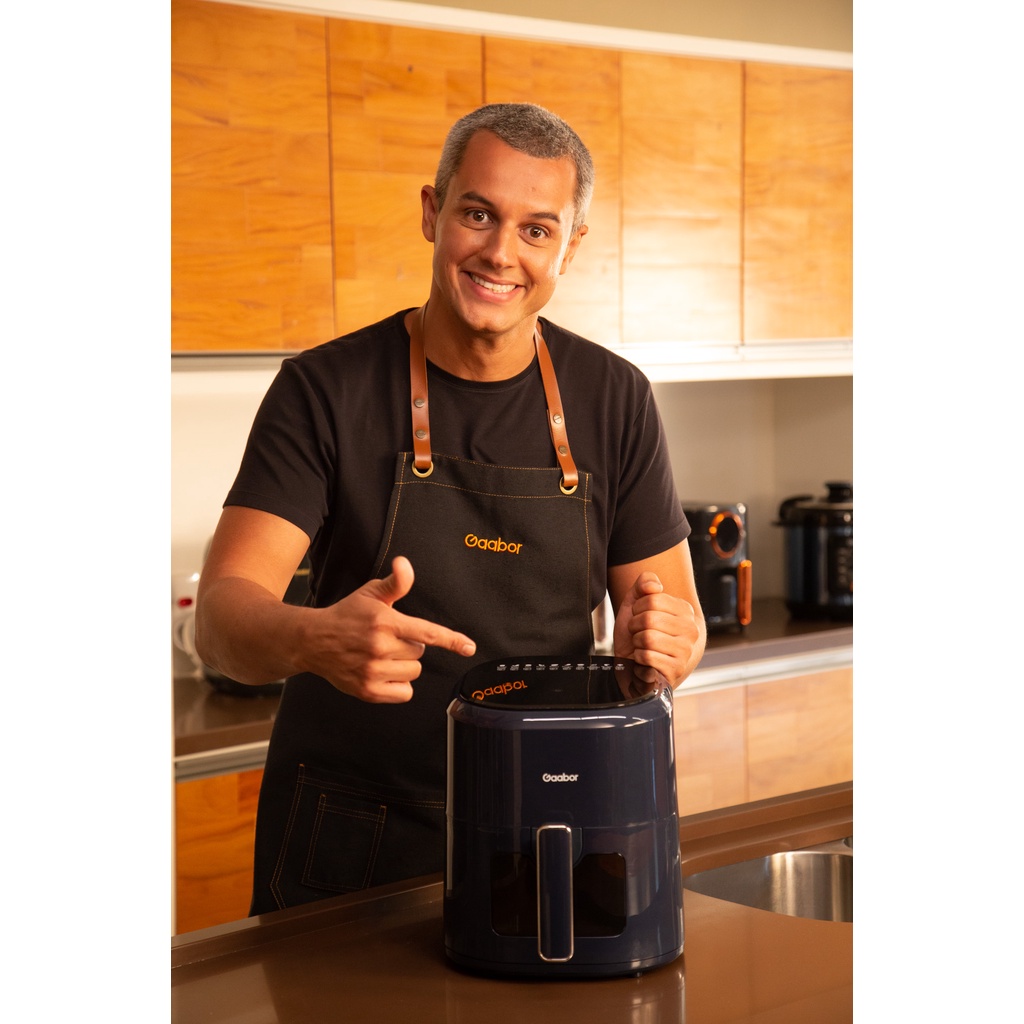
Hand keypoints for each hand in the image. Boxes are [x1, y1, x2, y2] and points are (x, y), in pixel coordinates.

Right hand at [306, 556, 475, 703]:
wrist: (313, 641)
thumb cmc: (347, 615)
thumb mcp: (371, 593)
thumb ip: (395, 583)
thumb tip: (405, 564)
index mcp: (384, 622)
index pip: (426, 633)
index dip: (451, 639)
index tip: (469, 647)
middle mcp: (379, 647)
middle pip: (420, 653)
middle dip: (409, 646)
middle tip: (388, 639)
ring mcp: (373, 671)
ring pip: (413, 672)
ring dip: (404, 665)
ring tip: (383, 655)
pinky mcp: (367, 691)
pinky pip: (404, 693)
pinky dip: (399, 685)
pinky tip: (383, 672)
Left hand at [612, 571, 700, 687]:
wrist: (637, 663)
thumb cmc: (638, 631)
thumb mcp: (635, 603)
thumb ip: (644, 583)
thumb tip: (655, 586)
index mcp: (685, 610)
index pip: (652, 599)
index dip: (637, 609)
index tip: (640, 616)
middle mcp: (691, 630)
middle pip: (649, 619)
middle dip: (635, 627)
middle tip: (638, 633)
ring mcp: (686, 651)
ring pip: (648, 638)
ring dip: (637, 643)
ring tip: (642, 646)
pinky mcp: (676, 670)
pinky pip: (647, 657)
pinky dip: (638, 658)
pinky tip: (644, 660)